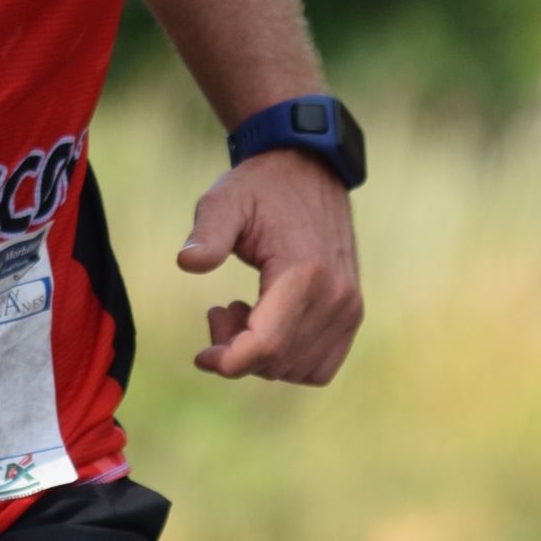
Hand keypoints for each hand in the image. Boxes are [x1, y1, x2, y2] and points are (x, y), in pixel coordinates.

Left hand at [177, 149, 362, 384]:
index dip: (228, 361)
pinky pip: (319, 366)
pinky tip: (268, 324)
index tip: (201, 355)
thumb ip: (207, 233)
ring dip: (260, 355)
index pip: (267, 346)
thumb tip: (188, 262)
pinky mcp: (352, 313)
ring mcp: (349, 307)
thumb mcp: (224, 200)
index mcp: (304, 272)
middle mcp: (336, 296)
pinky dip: (288, 360)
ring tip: (243, 309)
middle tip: (220, 310)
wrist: (310, 170)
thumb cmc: (261, 188)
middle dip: (236, 350)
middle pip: (277, 362)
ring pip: (296, 369)